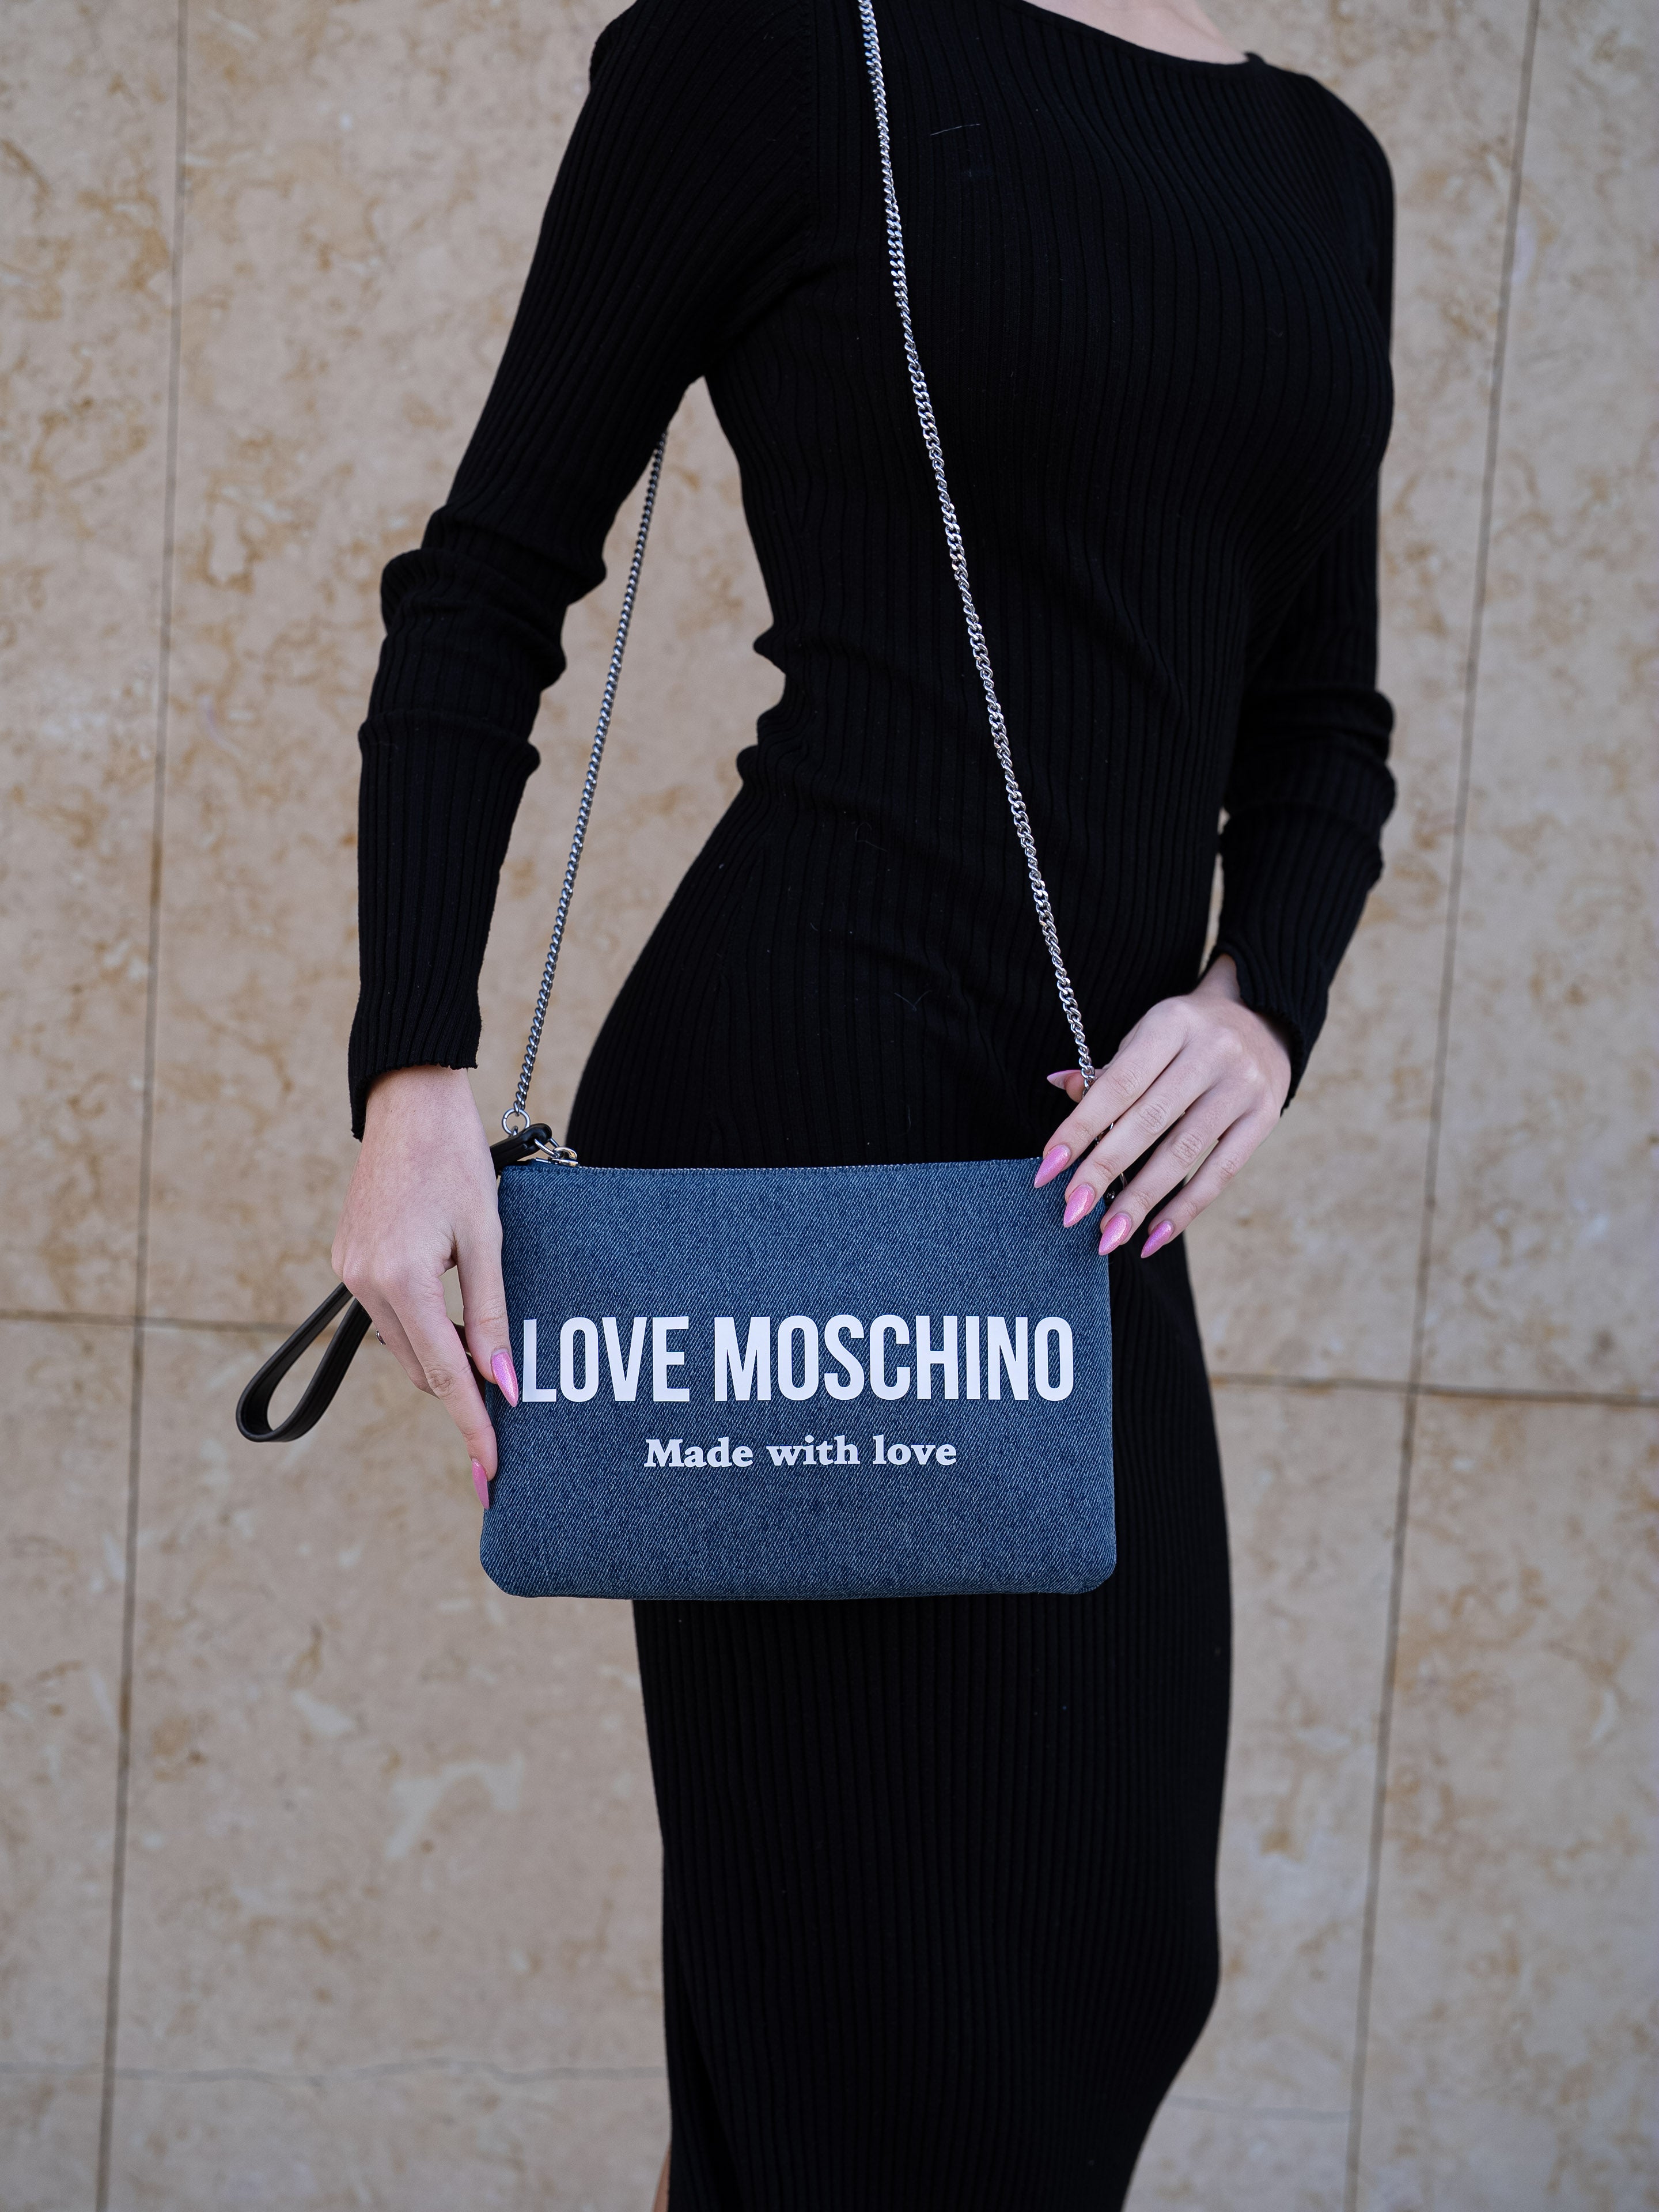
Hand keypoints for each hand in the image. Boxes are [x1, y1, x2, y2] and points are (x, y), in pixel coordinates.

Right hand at [331, 1065, 518, 1501]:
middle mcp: (365, 1282)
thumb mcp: (487, 1238)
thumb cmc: (456, 1160)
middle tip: (510, 1393)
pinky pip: (388, 1313)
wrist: (408, 1102)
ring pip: (404, 1343)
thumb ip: (492, 1315)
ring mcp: (350, 1271)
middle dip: (463, 1386)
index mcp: (402, 1280)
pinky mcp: (347, 1258)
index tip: (493, 1467)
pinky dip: (421, 1323)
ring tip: (485, 1340)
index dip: (473, 1425)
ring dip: (443, 1352)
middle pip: (423, 1366)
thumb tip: (506, 1384)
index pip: (446, 1376)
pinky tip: (450, 1308)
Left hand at [1033, 955, 1291, 1256]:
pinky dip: (1186, 1208)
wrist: (1264, 1017)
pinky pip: (1222, 1172)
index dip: (1080, 1128)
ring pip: (1183, 1152)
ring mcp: (1241, 1086)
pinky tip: (1154, 1236)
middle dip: (1104, 1170)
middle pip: (1148, 1121)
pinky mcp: (1265, 1116)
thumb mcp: (1147, 1035)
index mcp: (1170, 1024)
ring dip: (1141, 1200)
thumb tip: (1059, 1086)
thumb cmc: (1186, 1035)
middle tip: (1071, 1211)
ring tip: (1109, 1235)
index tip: (1047, 1168)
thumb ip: (1109, 1069)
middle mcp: (1210, 1051)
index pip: (1117, 1084)